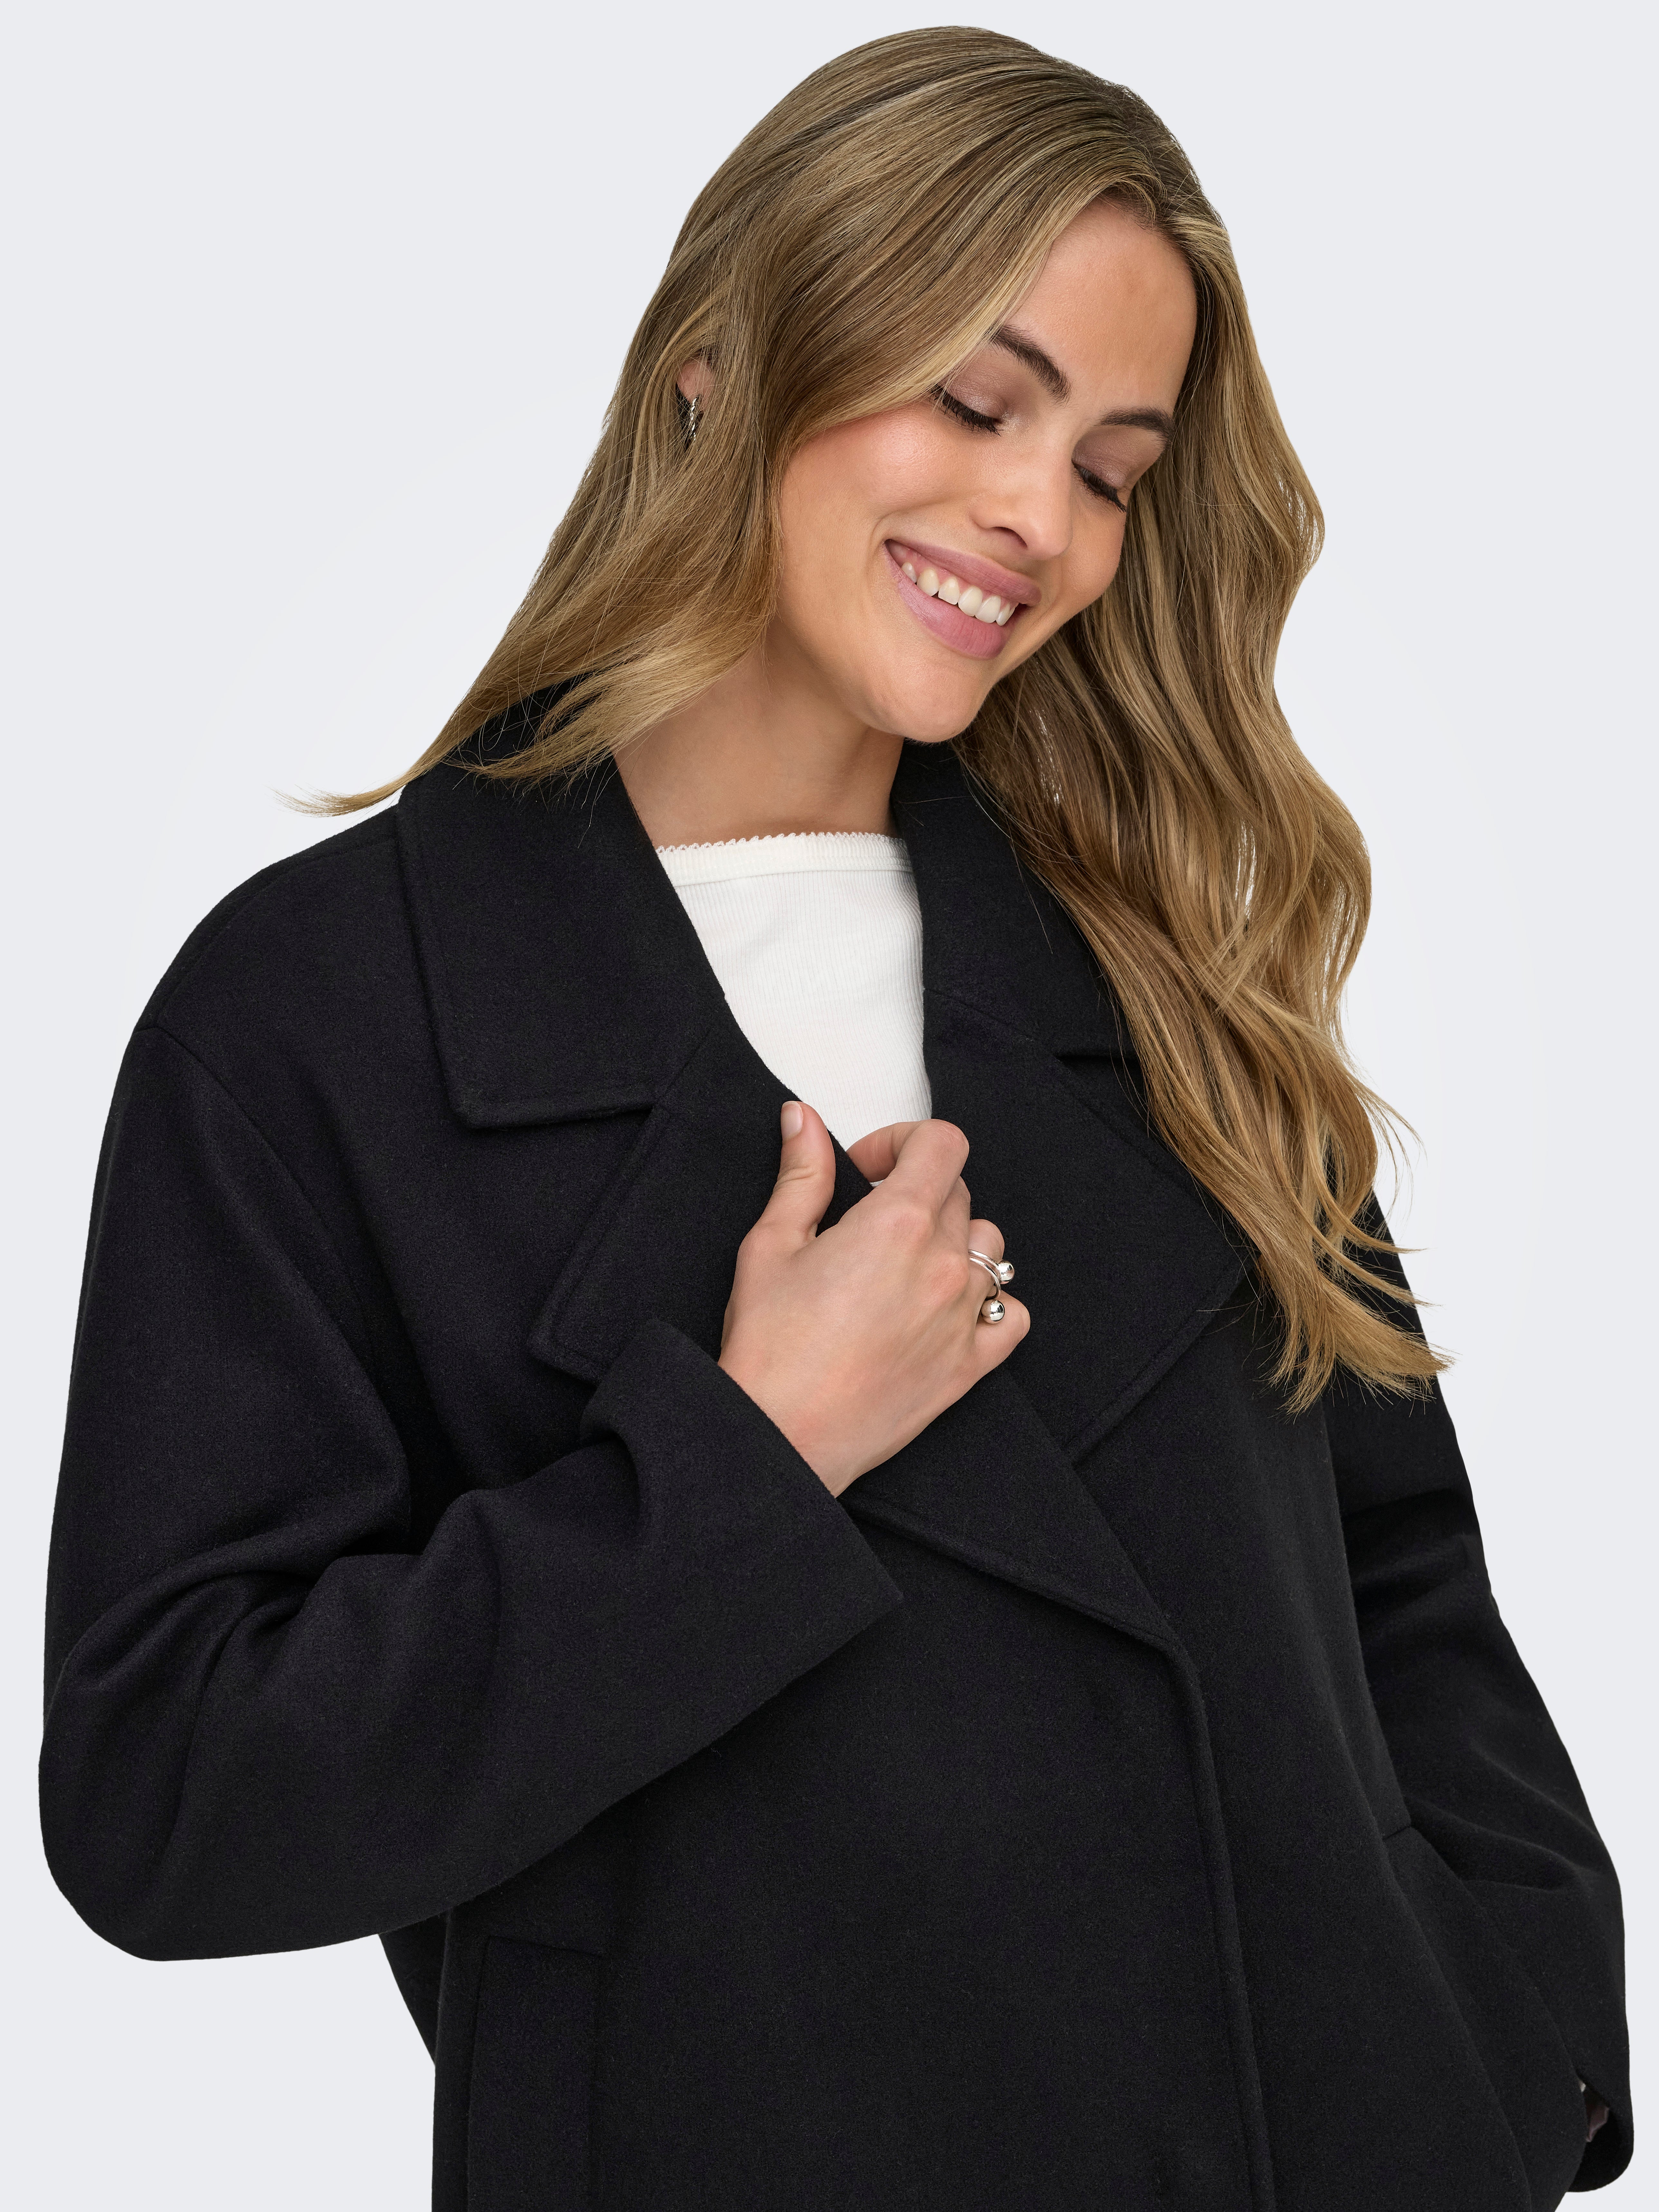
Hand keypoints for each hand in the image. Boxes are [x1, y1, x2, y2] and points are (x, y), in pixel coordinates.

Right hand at [718, 1102, 1029, 1495]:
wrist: (781, 1436)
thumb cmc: (770, 1349)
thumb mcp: (770, 1244)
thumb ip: (801, 1174)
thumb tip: (805, 1119)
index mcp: (895, 1224)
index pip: (942, 1144)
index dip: (903, 1141)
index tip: (868, 1168)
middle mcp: (941, 1265)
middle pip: (958, 1193)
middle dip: (915, 1191)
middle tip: (868, 1222)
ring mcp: (963, 1317)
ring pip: (988, 1249)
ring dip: (952, 1242)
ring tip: (905, 1265)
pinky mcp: (969, 1365)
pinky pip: (1011, 1315)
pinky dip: (991, 1304)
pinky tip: (948, 1309)